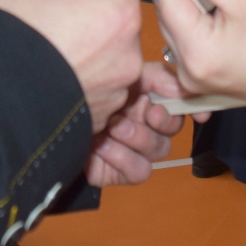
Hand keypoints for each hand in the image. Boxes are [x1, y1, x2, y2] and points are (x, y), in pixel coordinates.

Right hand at [0, 0, 143, 131]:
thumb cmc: (10, 37)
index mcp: (119, 16)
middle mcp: (128, 56)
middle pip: (117, 10)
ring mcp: (115, 90)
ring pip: (108, 45)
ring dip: (87, 30)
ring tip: (48, 29)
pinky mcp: (99, 115)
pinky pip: (98, 76)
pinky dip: (82, 63)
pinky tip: (50, 60)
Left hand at [85, 62, 188, 185]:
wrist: (50, 112)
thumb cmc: (86, 90)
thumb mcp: (125, 73)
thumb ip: (157, 76)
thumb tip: (183, 87)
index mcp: (147, 98)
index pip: (180, 103)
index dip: (190, 107)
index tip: (195, 109)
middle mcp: (143, 124)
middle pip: (173, 128)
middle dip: (161, 120)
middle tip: (145, 111)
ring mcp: (133, 150)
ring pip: (160, 150)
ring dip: (138, 137)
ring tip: (114, 126)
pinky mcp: (120, 172)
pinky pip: (139, 170)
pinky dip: (123, 158)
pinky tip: (103, 145)